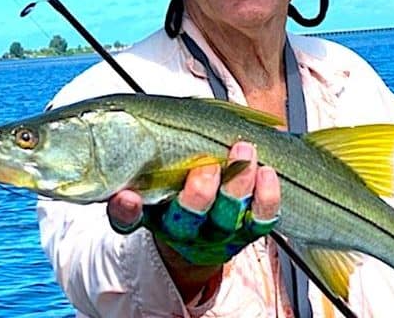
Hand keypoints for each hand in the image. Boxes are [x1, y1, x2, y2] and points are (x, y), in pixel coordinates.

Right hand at [107, 142, 280, 264]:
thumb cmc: (172, 200)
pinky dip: (267, 196)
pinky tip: (267, 173)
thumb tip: (126, 178)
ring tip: (244, 152)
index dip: (127, 209)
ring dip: (238, 183)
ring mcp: (219, 231)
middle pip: (190, 216)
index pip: (130, 218)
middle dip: (199, 192)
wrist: (197, 241)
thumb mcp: (147, 191)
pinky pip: (261, 218)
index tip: (126, 197)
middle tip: (206, 165)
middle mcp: (185, 230)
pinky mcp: (247, 230)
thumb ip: (135, 181)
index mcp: (153, 217)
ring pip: (230, 214)